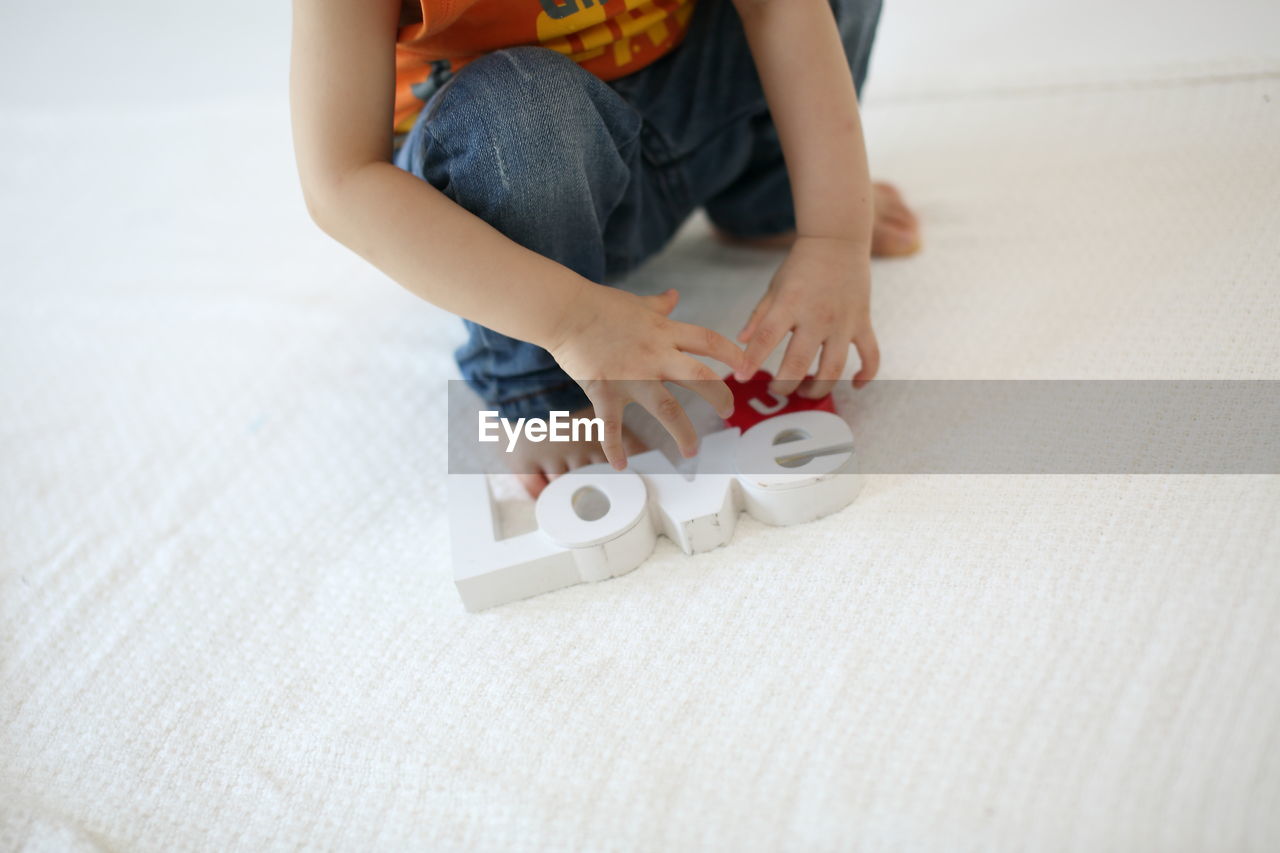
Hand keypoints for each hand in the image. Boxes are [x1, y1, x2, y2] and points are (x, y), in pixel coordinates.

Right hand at [548, 286, 745, 469]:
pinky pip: (612, 425)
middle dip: (719, 397)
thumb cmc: (600, 305)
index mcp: (665, 333)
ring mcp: (631, 376)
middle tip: (729, 412)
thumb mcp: (638, 304)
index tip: (747, 367)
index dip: (732, 354)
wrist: (566, 311)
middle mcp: (655, 356)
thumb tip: (675, 295)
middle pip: (699, 379)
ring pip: (667, 409)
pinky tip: (620, 465)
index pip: (709, 342)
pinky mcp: (606, 391)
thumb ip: (660, 305)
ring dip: (682, 433)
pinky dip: (614, 447)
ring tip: (691, 452)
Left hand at [735, 235, 879, 398]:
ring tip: (806, 392)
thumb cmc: (802, 266)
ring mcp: (843, 322)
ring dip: (819, 389)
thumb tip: (741, 342)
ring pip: (833, 368)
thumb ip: (759, 317)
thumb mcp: (774, 288)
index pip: (767, 338)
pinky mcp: (863, 323)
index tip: (741, 377)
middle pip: (799, 363)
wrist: (838, 241)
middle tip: (776, 391)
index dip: (752, 361)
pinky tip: (853, 385)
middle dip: (784, 385)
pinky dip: (866, 375)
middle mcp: (817, 316)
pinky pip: (870, 355)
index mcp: (790, 304)